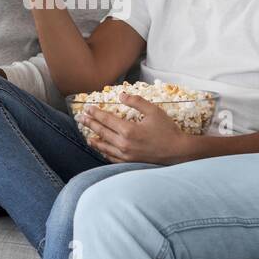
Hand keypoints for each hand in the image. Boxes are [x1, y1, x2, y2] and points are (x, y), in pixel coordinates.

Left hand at [76, 94, 192, 163]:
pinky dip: (104, 152)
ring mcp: (126, 155)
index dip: (96, 113)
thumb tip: (121, 95)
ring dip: (94, 139)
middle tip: (81, 118)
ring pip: (105, 146)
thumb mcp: (154, 111)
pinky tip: (101, 149)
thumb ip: (136, 102)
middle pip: (102, 132)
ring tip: (87, 134)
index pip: (106, 120)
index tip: (87, 108)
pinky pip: (112, 157)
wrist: (178, 152)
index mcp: (128, 130)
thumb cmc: (167, 131)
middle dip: (91, 124)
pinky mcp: (129, 163)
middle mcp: (124, 144)